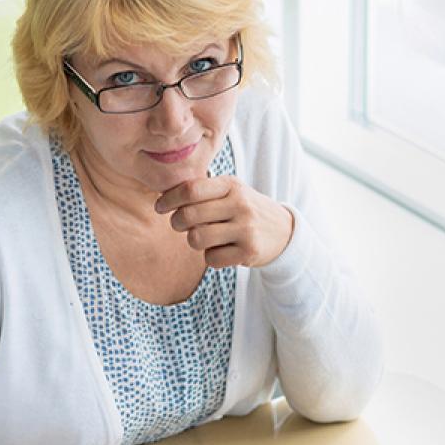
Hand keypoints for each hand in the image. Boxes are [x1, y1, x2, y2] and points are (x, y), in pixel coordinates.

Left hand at [156, 176, 294, 267]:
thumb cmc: (245, 210)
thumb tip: (163, 197)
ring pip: (197, 238)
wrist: (284, 231)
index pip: (191, 189)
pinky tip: (222, 250)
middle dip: (176, 222)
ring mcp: (246, 229)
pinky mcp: (249, 252)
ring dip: (193, 240)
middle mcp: (240, 204)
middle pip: (189, 215)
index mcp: (231, 185)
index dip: (169, 199)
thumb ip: (202, 191)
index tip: (160, 207)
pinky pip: (211, 259)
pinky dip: (210, 257)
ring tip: (204, 237)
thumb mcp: (231, 191)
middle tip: (179, 225)